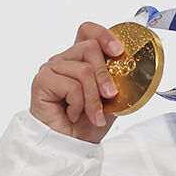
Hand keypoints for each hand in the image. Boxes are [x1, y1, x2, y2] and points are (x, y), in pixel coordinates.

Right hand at [29, 22, 125, 142]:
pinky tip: (73, 114)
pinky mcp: (41, 82)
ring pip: (83, 70)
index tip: (119, 52)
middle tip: (110, 96)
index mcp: (79, 58)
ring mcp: (51, 69)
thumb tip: (133, 66)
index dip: (104, 35)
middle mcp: (63, 59)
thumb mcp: (111, 96)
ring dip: (93, 97)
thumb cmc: (88, 121)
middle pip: (89, 47)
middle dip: (105, 75)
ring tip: (93, 114)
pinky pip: (71, 85)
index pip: (87, 30)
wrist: (72, 145)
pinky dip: (79, 104)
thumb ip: (117, 78)